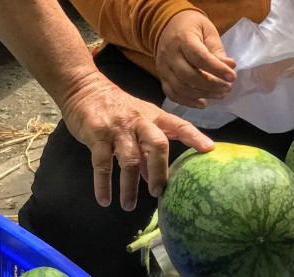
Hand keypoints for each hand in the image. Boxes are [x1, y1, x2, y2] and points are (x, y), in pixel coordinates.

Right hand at [60, 70, 214, 208]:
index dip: (194, 136)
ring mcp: (118, 128)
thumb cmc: (116, 108)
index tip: (209, 149)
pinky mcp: (97, 134)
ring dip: (130, 186)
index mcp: (152, 116)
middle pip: (157, 144)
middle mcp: (139, 121)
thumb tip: (151, 178)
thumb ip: (146, 148)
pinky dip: (103, 184)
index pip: (178, 125)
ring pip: (129, 160)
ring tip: (129, 206)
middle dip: (160, 171)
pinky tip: (105, 200)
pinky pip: (102, 163)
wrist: (84, 88)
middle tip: (159, 193)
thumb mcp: (136, 122)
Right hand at [155, 9, 235, 108]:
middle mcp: (170, 54)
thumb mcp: (207, 30)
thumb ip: (217, 50)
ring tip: (220, 94)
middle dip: (211, 85)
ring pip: (181, 87)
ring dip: (202, 94)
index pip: (200, 57)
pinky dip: (188, 102)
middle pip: (189, 76)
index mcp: (183, 38)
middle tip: (228, 87)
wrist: (168, 23)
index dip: (217, 69)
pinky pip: (172, 94)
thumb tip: (230, 67)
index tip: (232, 77)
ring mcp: (163, 67)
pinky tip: (203, 103)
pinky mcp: (161, 76)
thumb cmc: (192, 26)